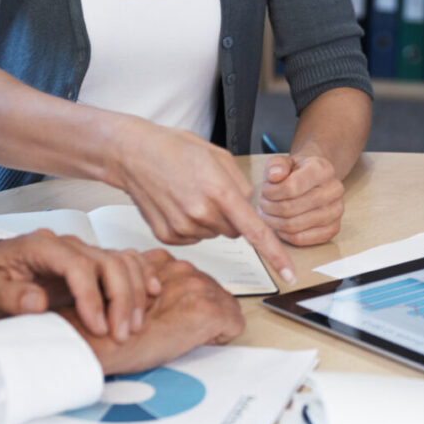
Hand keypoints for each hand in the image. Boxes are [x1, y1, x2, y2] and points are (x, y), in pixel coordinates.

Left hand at [0, 228, 161, 341]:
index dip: (92, 296)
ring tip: (133, 327)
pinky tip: (151, 295)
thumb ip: (9, 296)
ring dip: (134, 293)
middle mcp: (68, 244)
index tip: (98, 327)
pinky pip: (125, 262)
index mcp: (41, 247)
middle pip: (108, 262)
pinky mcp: (92, 263)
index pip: (77, 266)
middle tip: (121, 335)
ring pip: (122, 262)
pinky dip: (142, 276)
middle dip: (121, 299)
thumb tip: (37, 302)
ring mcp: (82, 252)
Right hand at [57, 256, 244, 374]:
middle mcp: (181, 268)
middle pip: (215, 290)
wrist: (97, 342)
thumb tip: (164, 299)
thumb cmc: (104, 326)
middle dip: (204, 312)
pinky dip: (220, 337)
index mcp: (163, 261)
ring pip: (226, 306)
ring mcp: (196, 287)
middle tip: (181, 330)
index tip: (180, 316)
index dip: (190, 302)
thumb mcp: (128, 294)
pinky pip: (232, 324)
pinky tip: (195, 341)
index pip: (195, 278)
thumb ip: (148, 285)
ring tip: (184, 336)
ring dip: (211, 323)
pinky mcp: (205, 310)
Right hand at [114, 118, 295, 283]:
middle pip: (234, 231)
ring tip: (189, 194)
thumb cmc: (177, 149)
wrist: (134, 154)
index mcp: (220, 192)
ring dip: (209, 219)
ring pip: (214, 234)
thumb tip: (249, 209)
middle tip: (209, 191)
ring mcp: (182, 228)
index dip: (275, 254)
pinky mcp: (167, 236)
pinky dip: (191, 224)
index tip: (289, 274)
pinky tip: (177, 203)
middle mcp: (201, 214)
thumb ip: (241, 185)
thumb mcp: (219, 156)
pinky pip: (194, 238)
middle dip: (230, 215)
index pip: (255, 231)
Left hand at [259, 153, 344, 244]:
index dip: (271, 192)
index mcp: (323, 169)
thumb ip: (276, 164)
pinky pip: (301, 239)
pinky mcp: (333, 229)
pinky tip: (280, 224)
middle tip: (263, 204)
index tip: (265, 191)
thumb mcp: (283, 162)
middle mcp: (334, 190)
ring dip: (274, 222)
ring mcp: (336, 211)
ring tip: (269, 213)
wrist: (314, 181)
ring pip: (294, 226)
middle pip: (290, 208)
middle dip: (269, 208)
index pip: (292, 187)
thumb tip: (274, 176)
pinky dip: (285, 234)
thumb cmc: (296, 172)